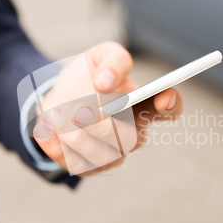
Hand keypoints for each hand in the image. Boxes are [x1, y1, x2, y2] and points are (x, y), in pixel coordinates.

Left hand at [33, 41, 182, 176]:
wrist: (59, 97)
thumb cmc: (88, 77)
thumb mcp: (101, 56)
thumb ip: (114, 61)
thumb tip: (107, 82)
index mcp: (143, 104)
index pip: (169, 109)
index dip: (172, 105)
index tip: (164, 96)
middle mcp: (134, 132)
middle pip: (130, 138)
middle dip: (103, 125)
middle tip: (79, 111)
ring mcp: (114, 153)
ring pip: (104, 155)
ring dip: (77, 136)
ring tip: (57, 117)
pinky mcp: (91, 166)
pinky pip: (79, 164)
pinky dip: (62, 149)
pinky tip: (51, 133)